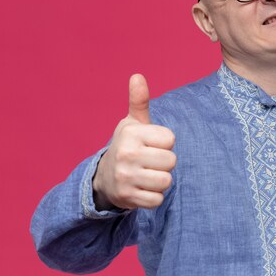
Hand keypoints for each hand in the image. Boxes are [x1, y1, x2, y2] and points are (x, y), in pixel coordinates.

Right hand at [92, 74, 175, 209]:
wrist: (104, 178)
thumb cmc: (127, 146)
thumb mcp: (132, 123)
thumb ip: (139, 101)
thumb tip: (137, 76)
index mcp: (131, 133)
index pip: (170, 139)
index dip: (164, 143)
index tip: (151, 144)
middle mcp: (127, 154)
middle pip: (171, 161)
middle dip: (164, 163)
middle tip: (149, 162)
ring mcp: (126, 177)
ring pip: (166, 181)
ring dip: (160, 181)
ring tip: (147, 175)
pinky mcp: (127, 198)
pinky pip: (157, 200)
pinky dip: (153, 197)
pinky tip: (142, 189)